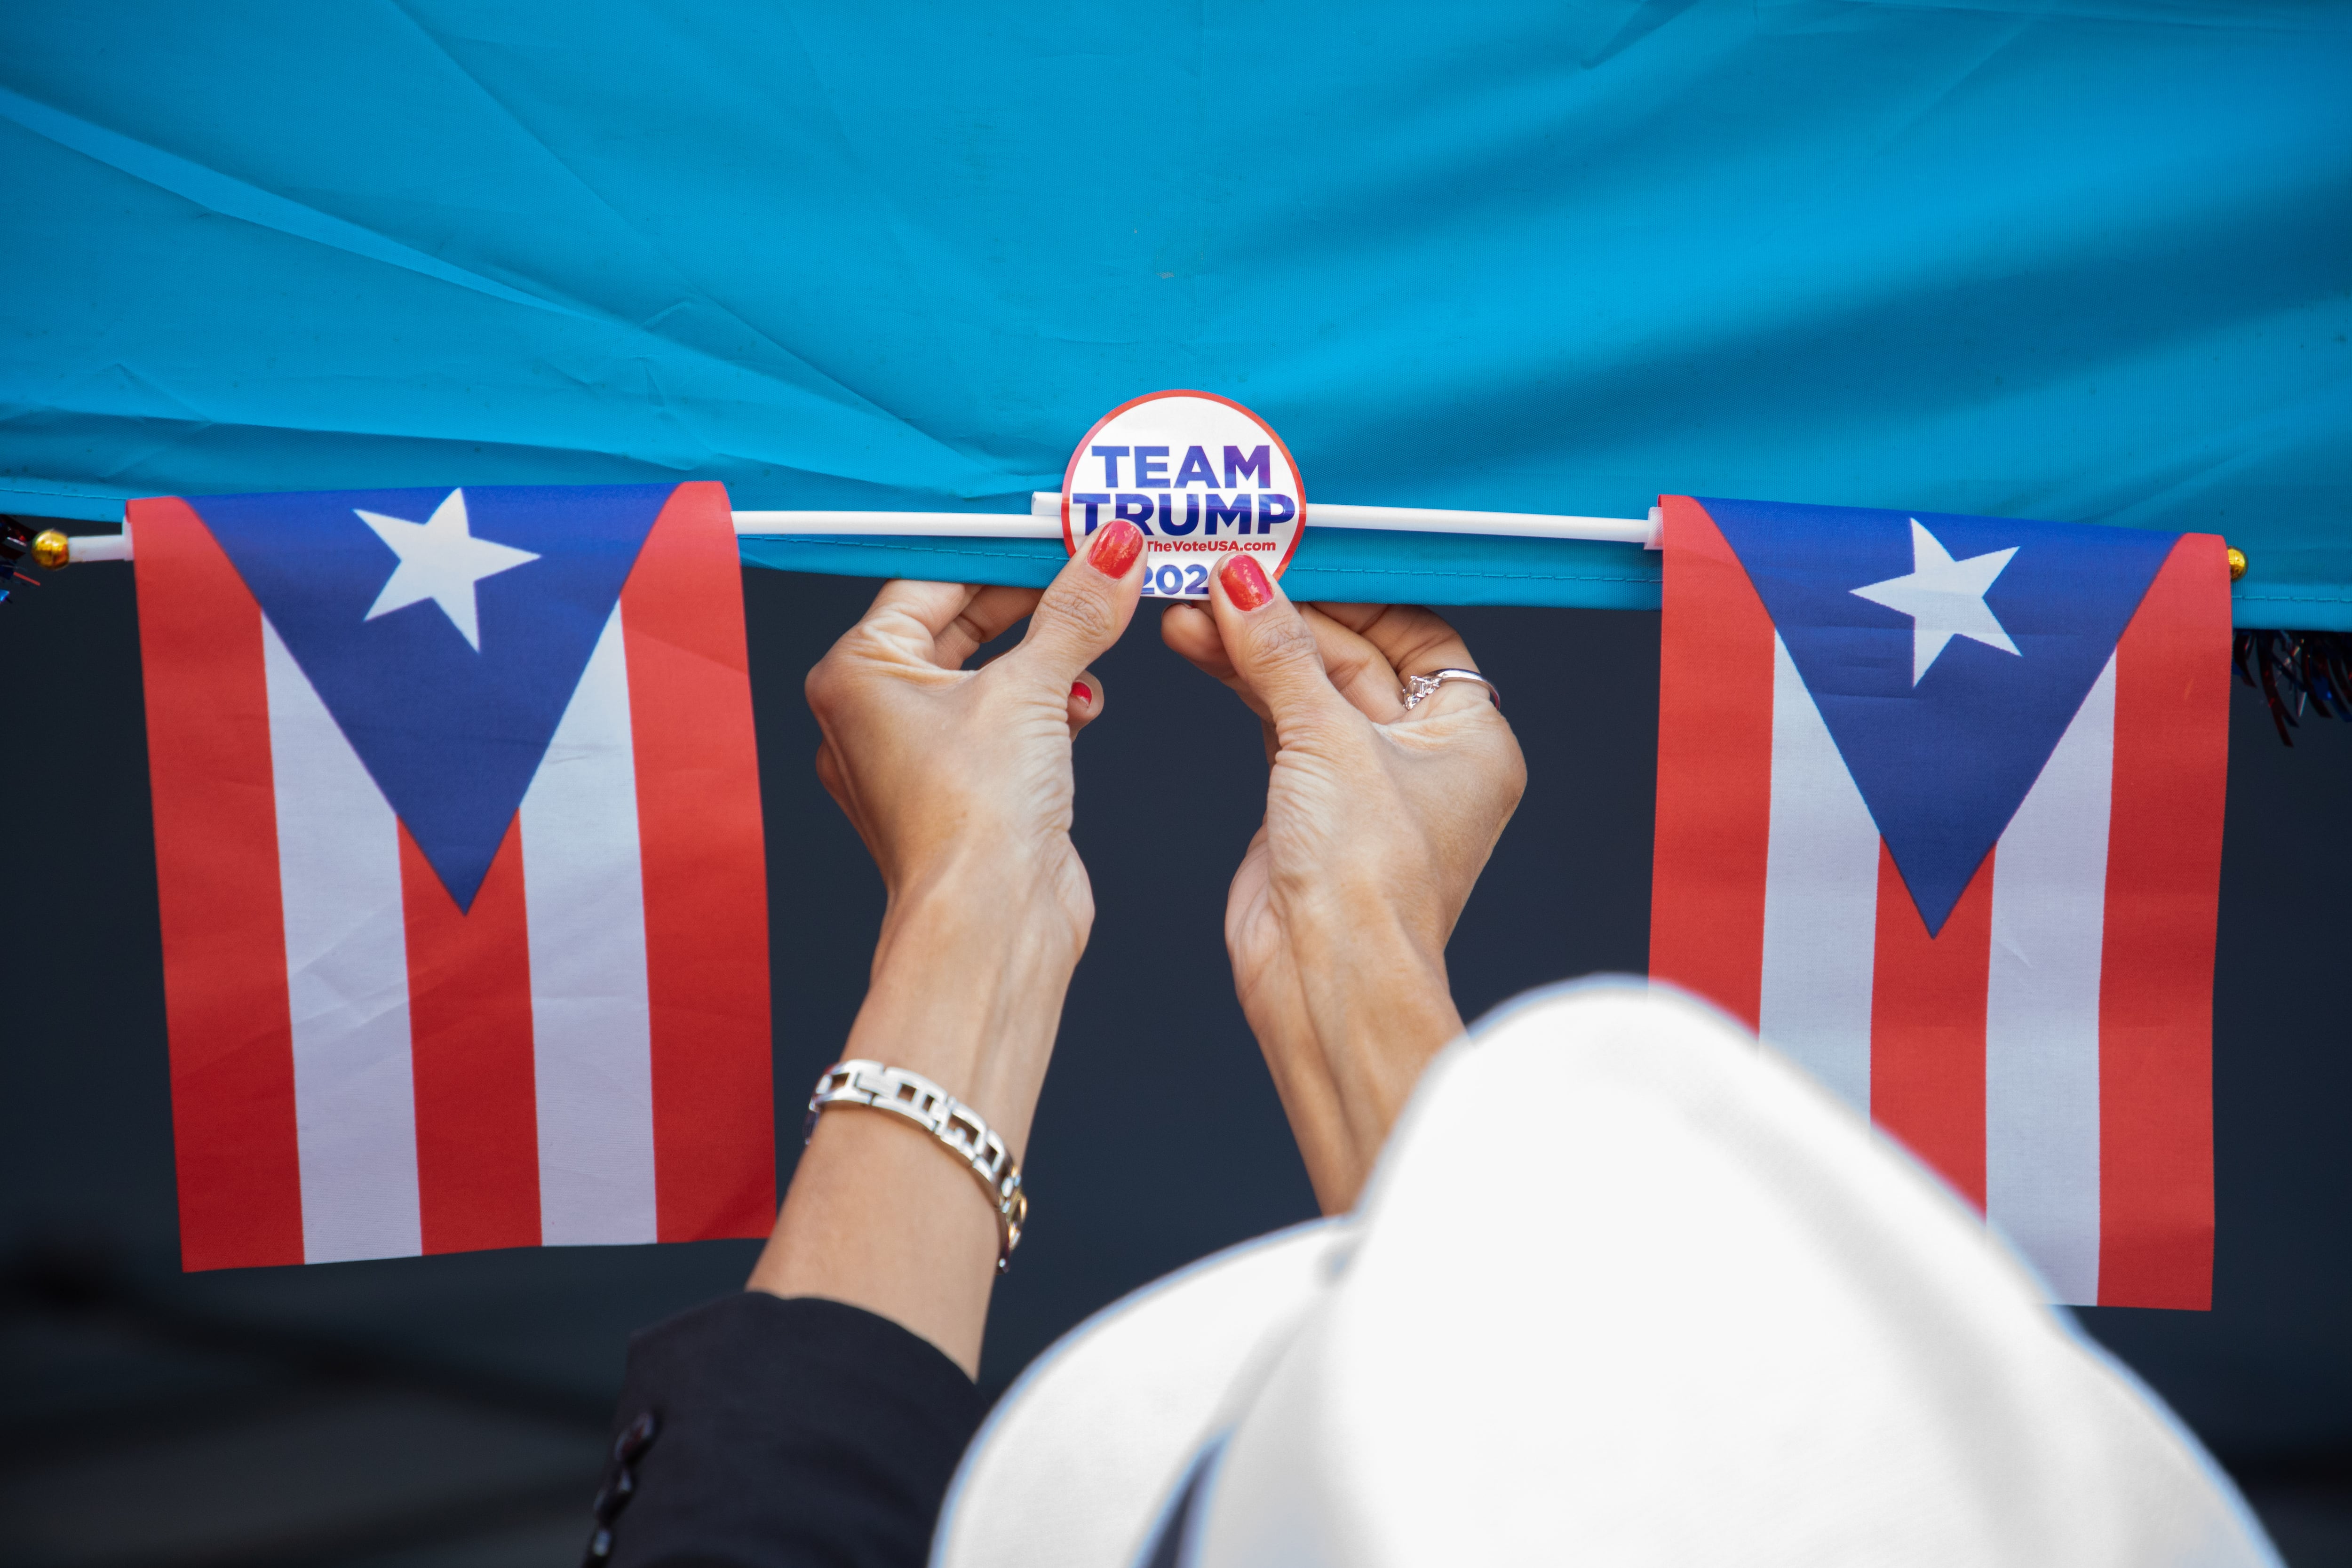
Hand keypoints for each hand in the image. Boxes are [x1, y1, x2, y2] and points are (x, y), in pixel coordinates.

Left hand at [750, 520, 1147, 1372]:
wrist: (992, 928)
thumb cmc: (974, 820)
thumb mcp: (1036, 689)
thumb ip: (1077, 611)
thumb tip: (1116, 547)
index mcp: (857, 673)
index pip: (932, 580)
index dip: (1003, 552)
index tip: (1062, 527)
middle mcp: (874, 712)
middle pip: (960, 623)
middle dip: (1034, 600)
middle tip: (1095, 564)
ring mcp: (917, 756)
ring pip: (990, 673)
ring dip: (1048, 654)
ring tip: (1099, 627)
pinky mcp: (964, 791)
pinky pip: (1006, 721)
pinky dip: (1049, 704)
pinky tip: (1087, 701)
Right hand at [1163, 555, 1524, 1211]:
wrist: (1326, 977)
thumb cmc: (1367, 876)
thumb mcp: (1325, 736)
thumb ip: (1279, 650)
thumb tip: (1244, 577)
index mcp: (1470, 736)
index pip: (1417, 633)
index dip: (1354, 593)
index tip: (1293, 556)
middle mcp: (1423, 756)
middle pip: (1352, 655)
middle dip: (1282, 617)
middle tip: (1222, 574)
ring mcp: (1363, 782)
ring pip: (1305, 688)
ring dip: (1248, 647)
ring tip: (1190, 607)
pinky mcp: (1307, 804)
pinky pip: (1275, 722)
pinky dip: (1239, 684)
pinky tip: (1197, 645)